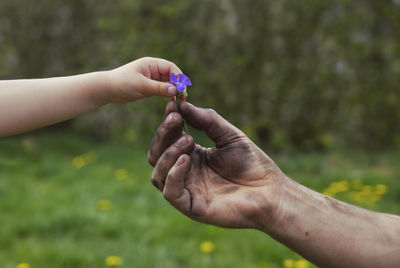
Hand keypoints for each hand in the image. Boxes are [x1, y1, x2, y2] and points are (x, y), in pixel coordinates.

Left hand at [107, 57, 181, 102]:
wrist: (107, 89)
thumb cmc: (122, 83)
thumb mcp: (142, 85)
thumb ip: (159, 88)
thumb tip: (176, 90)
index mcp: (151, 63)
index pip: (171, 68)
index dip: (179, 77)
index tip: (182, 89)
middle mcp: (153, 69)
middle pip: (172, 75)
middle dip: (178, 85)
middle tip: (183, 96)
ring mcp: (151, 78)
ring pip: (168, 83)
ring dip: (174, 90)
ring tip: (179, 100)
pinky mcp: (149, 86)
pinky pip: (163, 89)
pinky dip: (168, 94)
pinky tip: (172, 101)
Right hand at [148, 101, 285, 228]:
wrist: (270, 191)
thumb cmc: (252, 164)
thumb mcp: (229, 135)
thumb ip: (207, 120)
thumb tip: (182, 103)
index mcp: (192, 156)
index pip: (168, 139)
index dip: (167, 122)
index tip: (171, 104)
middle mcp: (185, 173)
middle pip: (157, 155)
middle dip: (163, 135)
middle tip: (175, 119)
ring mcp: (187, 190)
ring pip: (158, 174)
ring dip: (168, 153)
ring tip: (188, 140)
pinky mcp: (192, 207)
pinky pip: (170, 192)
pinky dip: (173, 175)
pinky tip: (186, 160)